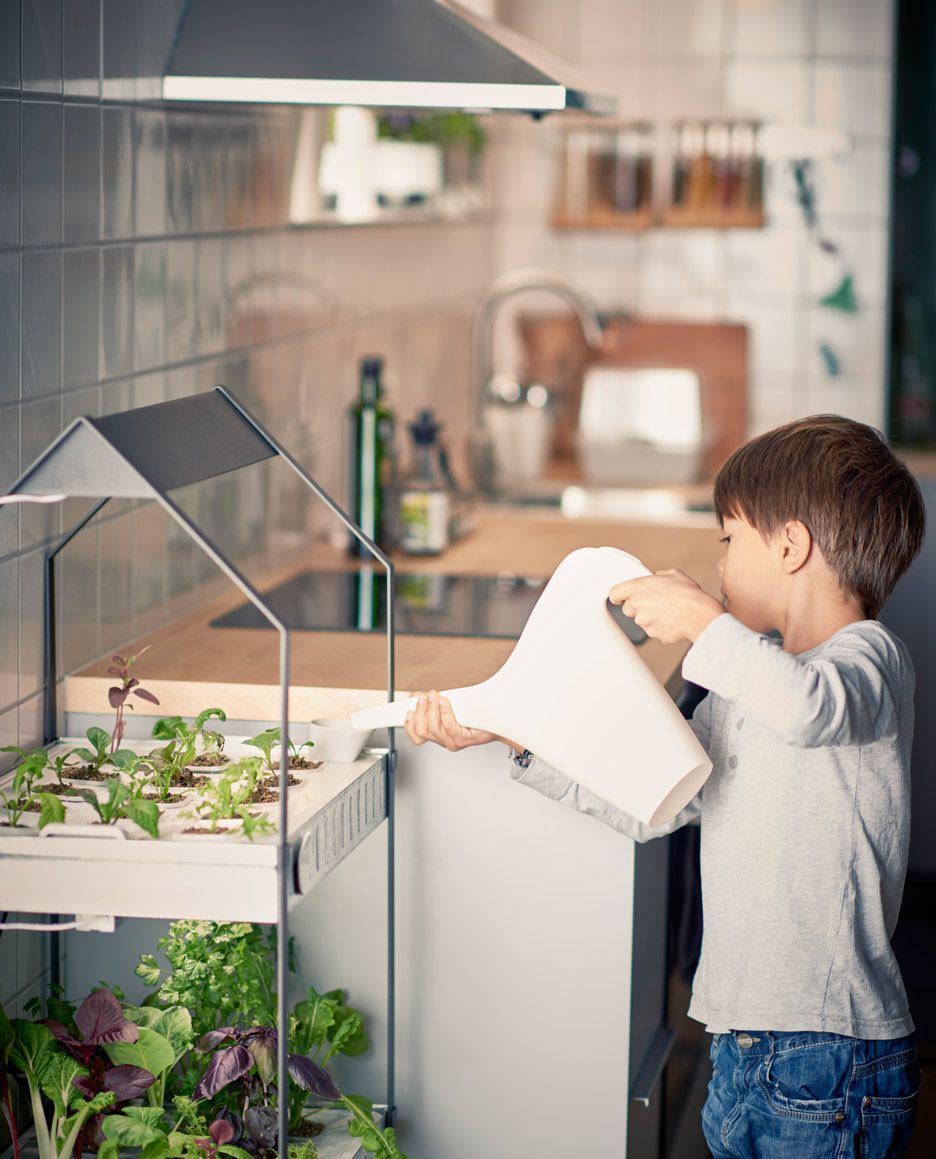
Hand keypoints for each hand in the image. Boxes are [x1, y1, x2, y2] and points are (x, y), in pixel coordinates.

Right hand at [403, 691, 520, 752]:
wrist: (499, 721)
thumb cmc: (477, 713)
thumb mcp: (450, 705)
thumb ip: (433, 703)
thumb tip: (417, 695)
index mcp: (438, 735)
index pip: (417, 735)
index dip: (408, 724)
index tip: (406, 710)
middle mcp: (444, 740)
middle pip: (421, 731)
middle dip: (420, 711)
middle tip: (422, 696)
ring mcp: (453, 741)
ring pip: (432, 728)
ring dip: (431, 709)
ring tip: (434, 695)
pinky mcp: (463, 739)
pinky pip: (448, 726)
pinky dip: (444, 712)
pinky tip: (445, 701)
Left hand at [608, 569, 722, 644]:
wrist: (699, 615)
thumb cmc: (688, 593)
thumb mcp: (674, 574)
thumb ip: (659, 575)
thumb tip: (656, 577)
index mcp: (639, 587)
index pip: (614, 593)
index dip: (618, 596)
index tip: (620, 598)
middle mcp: (637, 604)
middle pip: (628, 608)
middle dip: (638, 607)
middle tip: (655, 603)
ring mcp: (643, 621)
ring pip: (641, 620)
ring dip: (651, 617)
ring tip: (669, 611)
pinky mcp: (652, 633)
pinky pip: (653, 630)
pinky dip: (660, 627)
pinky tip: (672, 620)